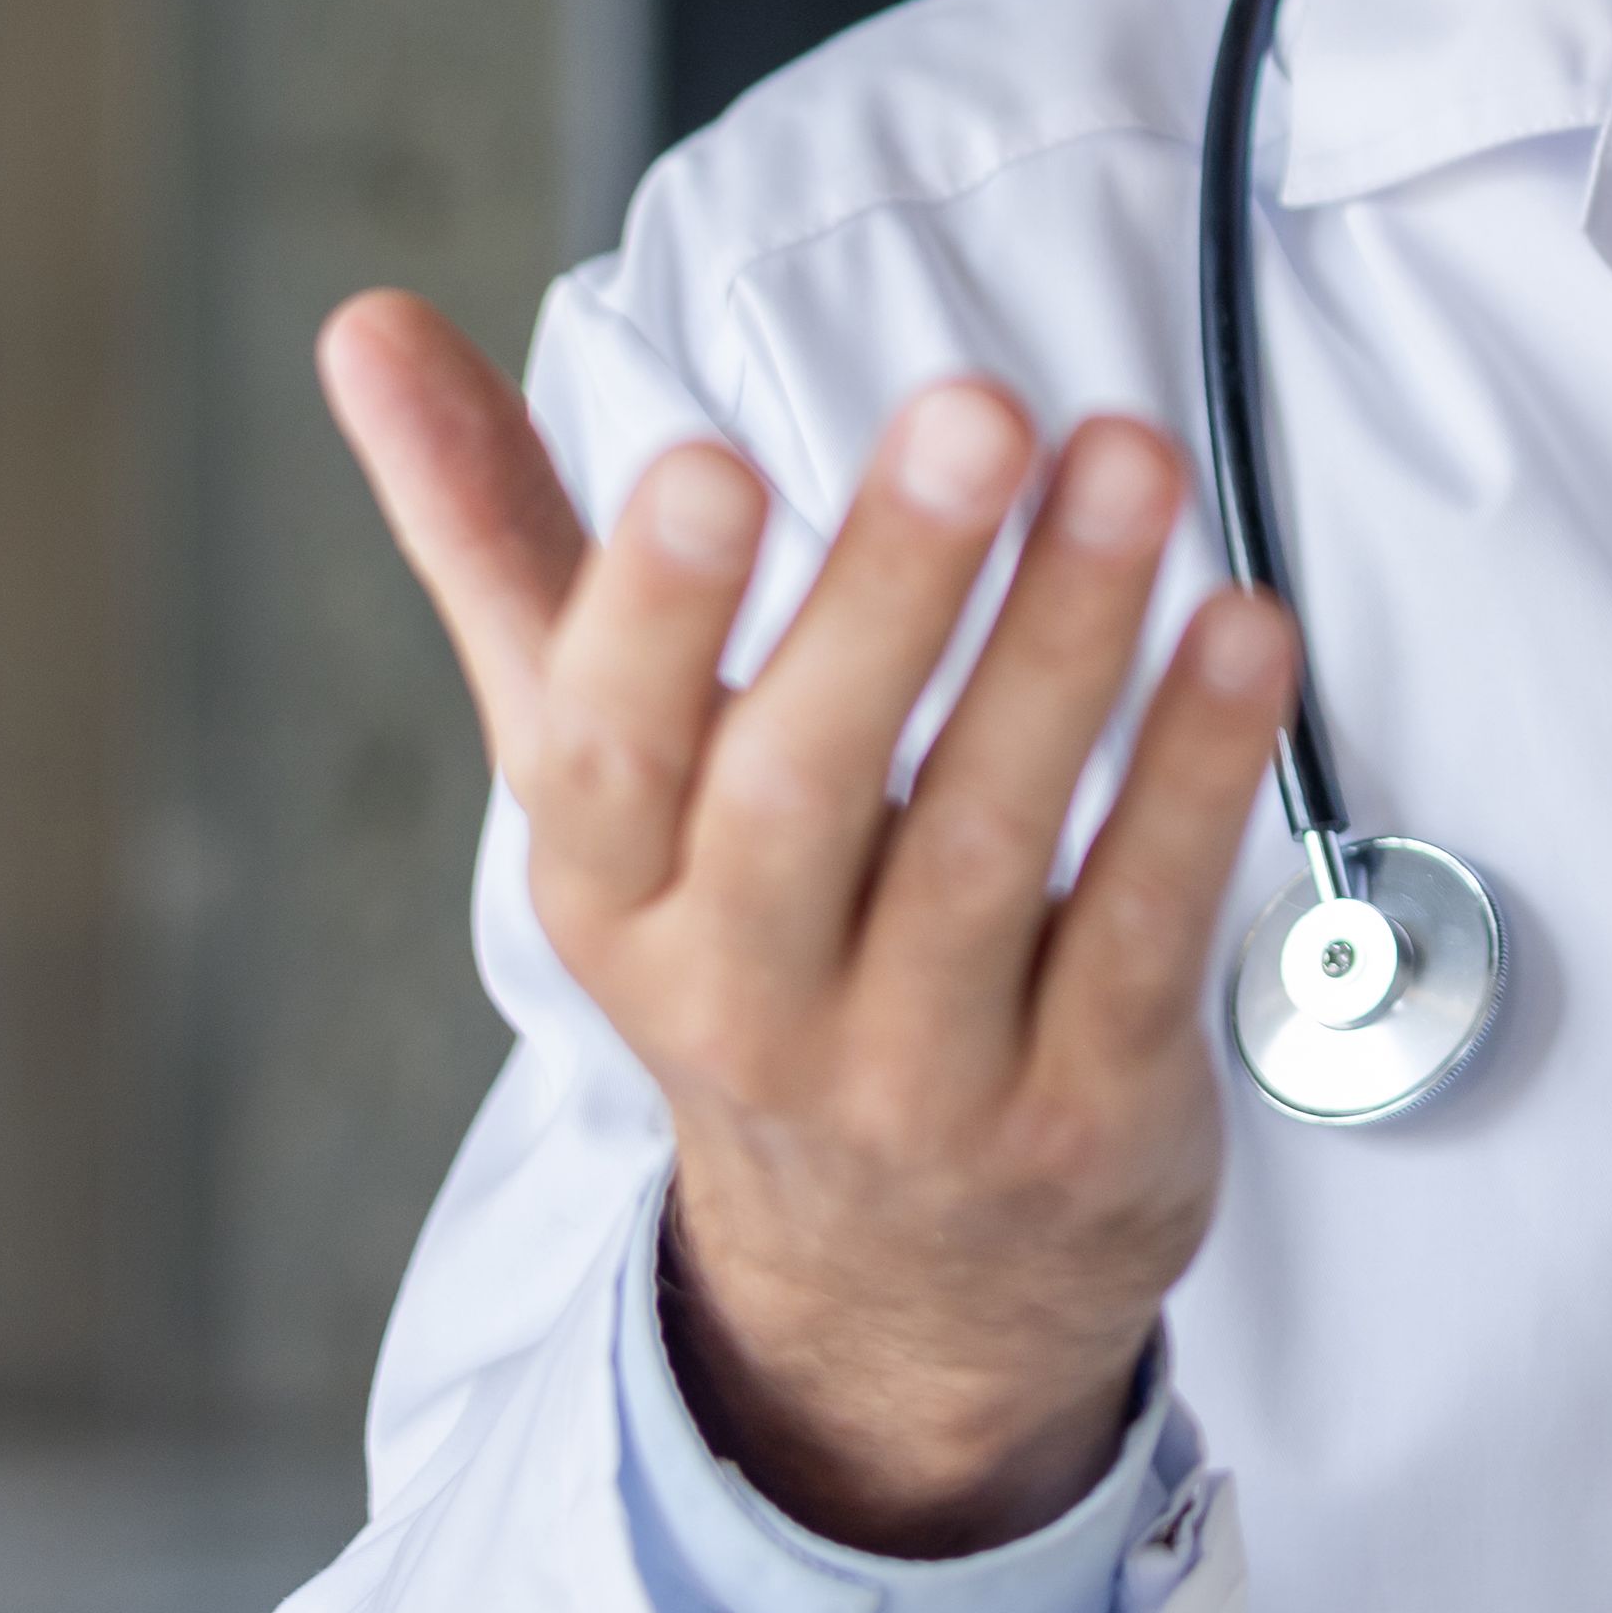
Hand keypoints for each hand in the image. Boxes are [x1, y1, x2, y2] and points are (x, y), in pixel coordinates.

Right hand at [319, 290, 1303, 1556]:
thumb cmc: (748, 943)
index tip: (708, 460)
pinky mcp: (1086, 1112)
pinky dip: (1197, 778)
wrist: (893, 1290)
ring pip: (994, 847)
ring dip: (1069, 639)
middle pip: (806, 790)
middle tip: (978, 408)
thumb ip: (502, 542)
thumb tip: (366, 322)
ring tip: (1132, 460)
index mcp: (617, 896)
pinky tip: (1245, 628)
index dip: (651, 618)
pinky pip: (1145, 932)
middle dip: (892, 594)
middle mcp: (749, 999)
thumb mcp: (605, 776)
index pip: (604, 758)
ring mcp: (922, 1074)